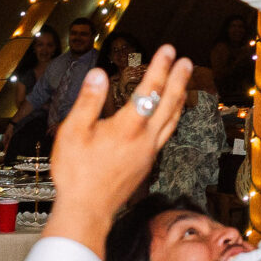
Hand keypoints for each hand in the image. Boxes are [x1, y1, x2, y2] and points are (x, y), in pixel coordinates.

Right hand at [49, 47, 192, 256]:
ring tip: (185, 83)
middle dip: (179, 79)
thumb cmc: (76, 172)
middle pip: (169, 103)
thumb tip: (98, 74)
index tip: (168, 50)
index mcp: (127, 127)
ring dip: (179, 98)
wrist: (88, 210)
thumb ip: (88, 101)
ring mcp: (149, 152)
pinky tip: (169, 116)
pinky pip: (166, 134)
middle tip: (187, 61)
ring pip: (171, 120)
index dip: (160, 67)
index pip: (149, 90)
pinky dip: (172, 118)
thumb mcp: (72, 132)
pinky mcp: (147, 163)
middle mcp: (145, 138)